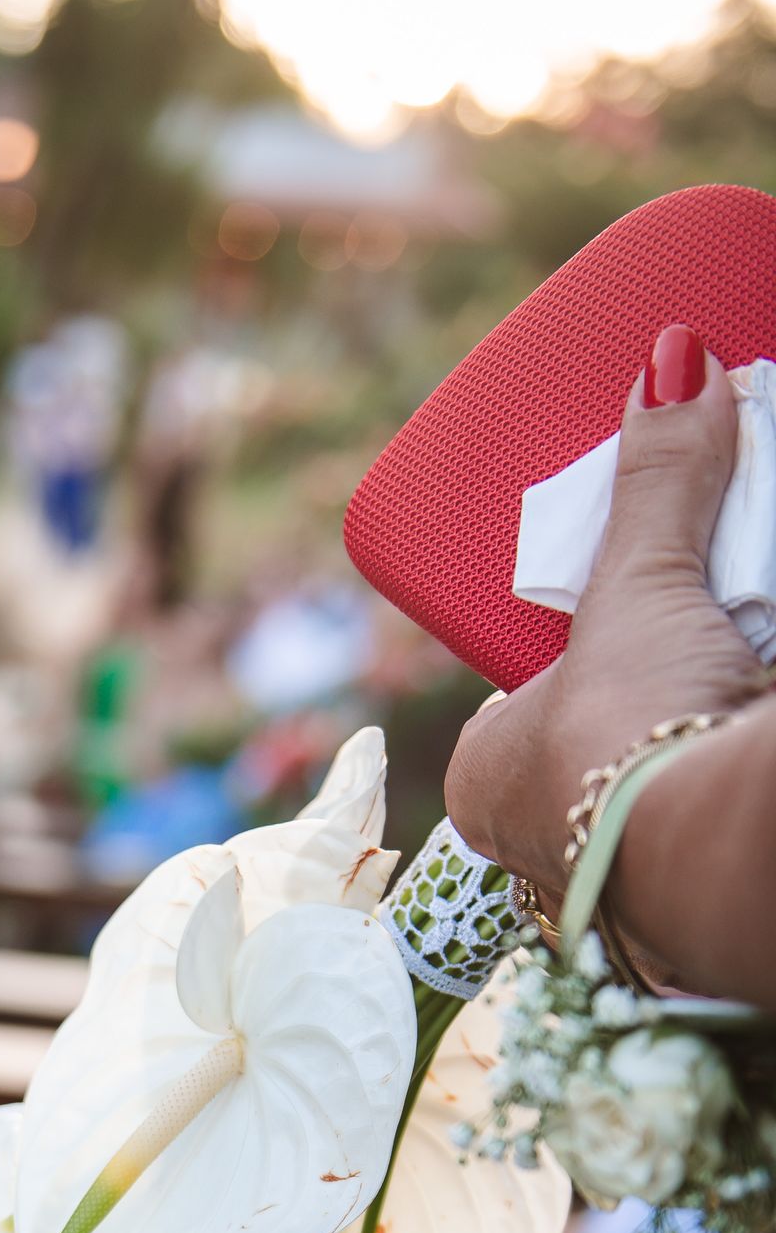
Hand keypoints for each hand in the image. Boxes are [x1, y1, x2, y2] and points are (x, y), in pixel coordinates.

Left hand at [444, 329, 770, 902]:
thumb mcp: (634, 591)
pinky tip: (749, 699)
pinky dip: (730, 734)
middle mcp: (543, 838)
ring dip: (698, 707)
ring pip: (661, 763)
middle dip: (647, 676)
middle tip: (692, 612)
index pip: (515, 700)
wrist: (721, 861)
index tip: (612, 607)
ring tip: (737, 643)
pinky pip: (707, 780)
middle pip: (599, 725)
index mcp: (483, 780)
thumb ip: (656, 487)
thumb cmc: (628, 734)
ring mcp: (626, 870)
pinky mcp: (699, 878)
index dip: (565, 653)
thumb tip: (673, 354)